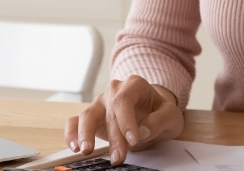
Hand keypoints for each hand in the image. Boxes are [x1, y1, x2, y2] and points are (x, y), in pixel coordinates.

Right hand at [64, 75, 184, 164]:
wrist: (153, 111)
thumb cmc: (160, 111)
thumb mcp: (171, 115)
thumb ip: (159, 121)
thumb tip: (142, 131)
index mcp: (134, 85)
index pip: (124, 100)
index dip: (126, 121)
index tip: (133, 140)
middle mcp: (114, 91)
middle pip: (108, 112)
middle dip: (113, 137)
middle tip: (118, 157)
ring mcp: (100, 103)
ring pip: (87, 115)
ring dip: (86, 134)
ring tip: (87, 151)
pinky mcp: (92, 117)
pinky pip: (75, 122)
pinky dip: (72, 133)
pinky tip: (75, 146)